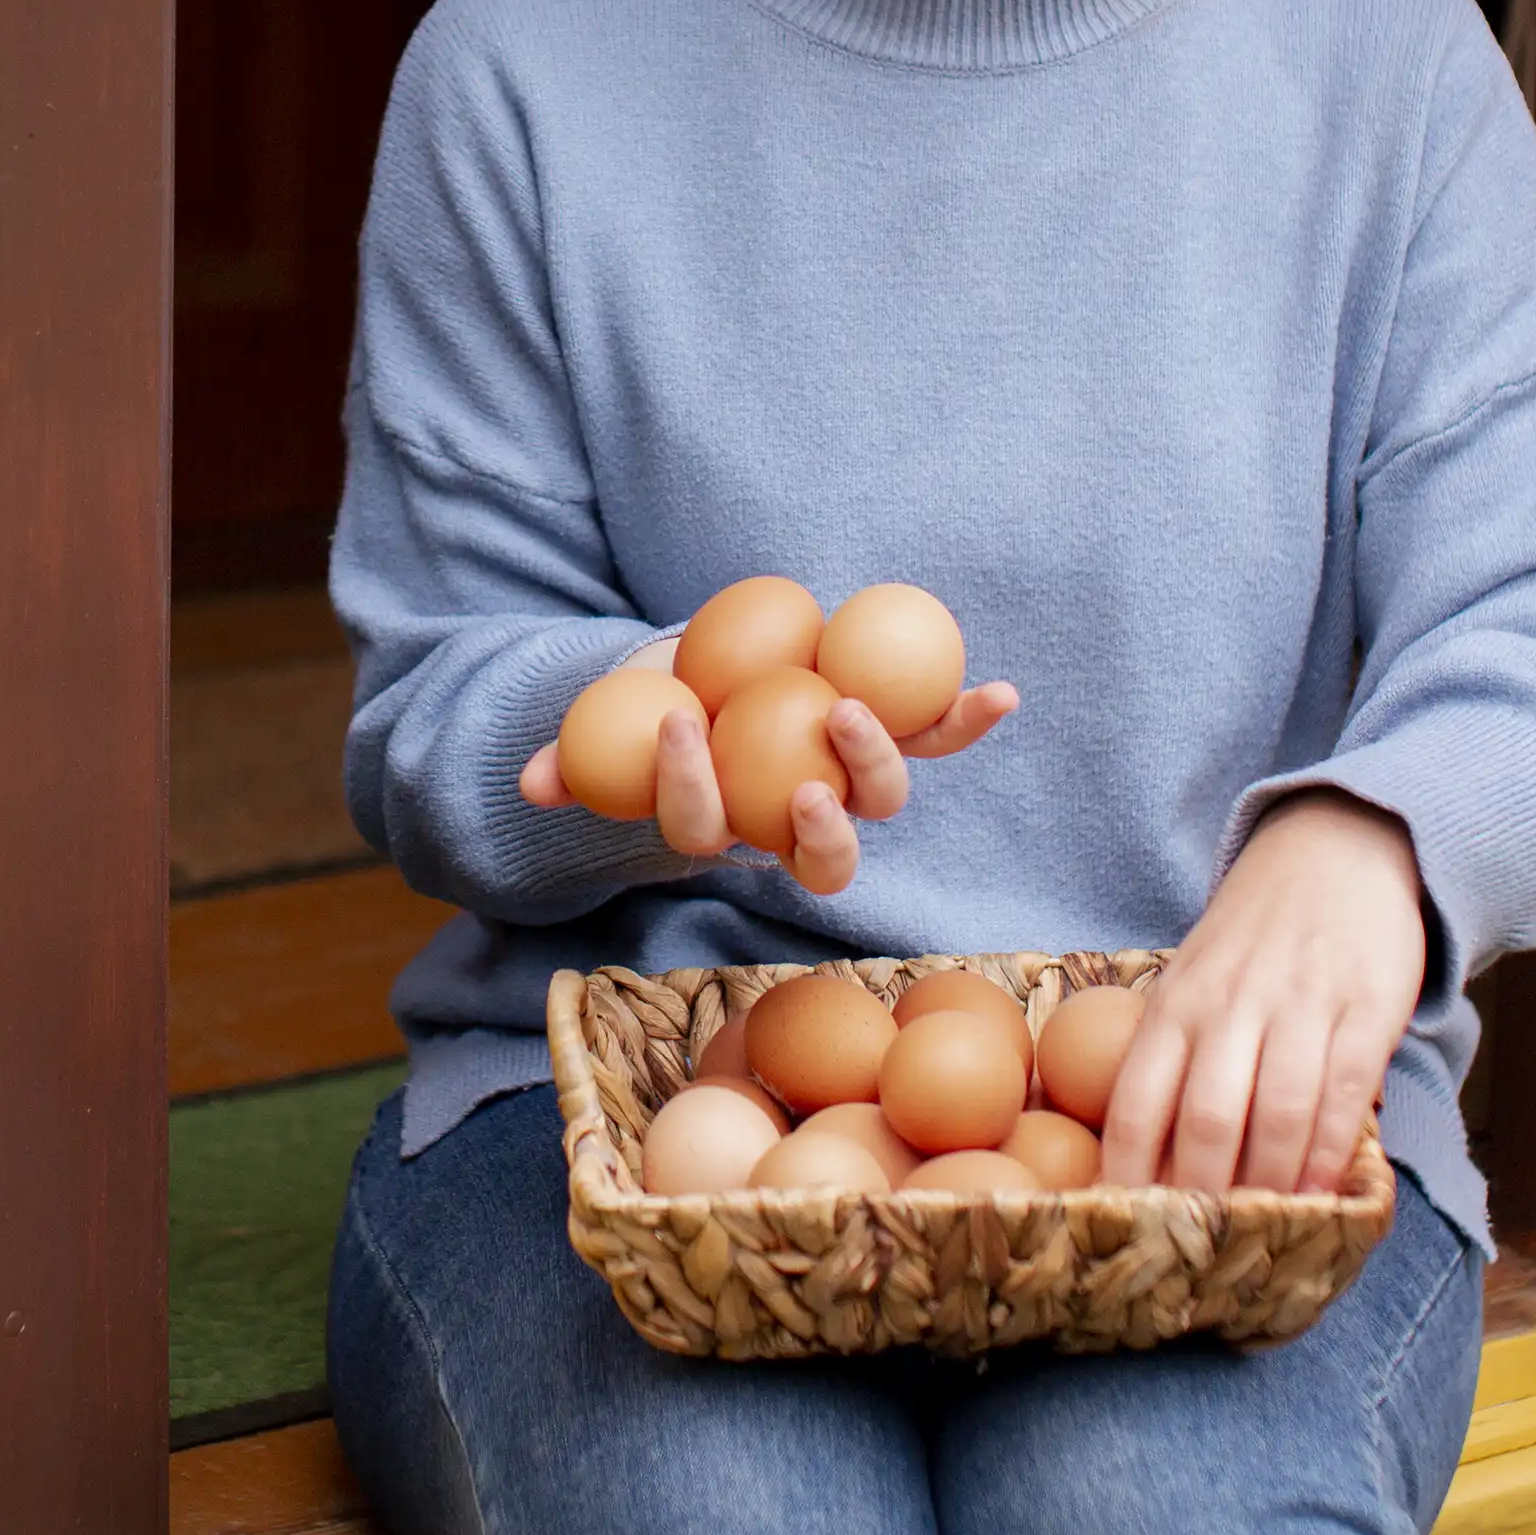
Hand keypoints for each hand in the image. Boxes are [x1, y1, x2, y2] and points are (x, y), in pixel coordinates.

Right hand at [519, 638, 1021, 894]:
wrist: (725, 680)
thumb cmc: (661, 710)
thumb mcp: (614, 728)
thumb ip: (579, 758)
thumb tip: (531, 782)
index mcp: (732, 830)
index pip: (714, 834)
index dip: (695, 795)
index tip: (680, 729)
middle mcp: (802, 825)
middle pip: (823, 854)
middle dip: (820, 830)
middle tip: (804, 783)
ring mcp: (853, 786)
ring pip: (878, 800)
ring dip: (876, 765)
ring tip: (855, 712)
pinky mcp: (894, 736)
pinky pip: (937, 733)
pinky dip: (969, 716)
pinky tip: (1003, 692)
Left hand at [1100, 789, 1423, 1197]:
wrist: (1338, 852)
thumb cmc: (1254, 937)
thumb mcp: (1194, 979)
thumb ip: (1174, 1055)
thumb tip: (1147, 1160)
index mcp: (1174, 1003)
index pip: (1135, 1103)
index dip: (1128, 1176)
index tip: (1126, 1232)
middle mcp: (1229, 1007)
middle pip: (1204, 1122)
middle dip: (1201, 1198)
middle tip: (1201, 1255)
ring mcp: (1298, 1007)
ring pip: (1275, 1116)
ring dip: (1269, 1187)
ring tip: (1264, 1235)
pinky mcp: (1364, 1010)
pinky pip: (1342, 1095)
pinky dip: (1329, 1153)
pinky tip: (1320, 1192)